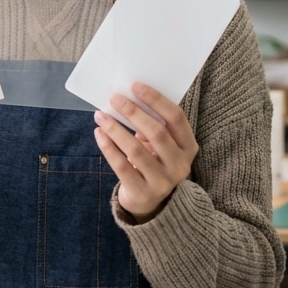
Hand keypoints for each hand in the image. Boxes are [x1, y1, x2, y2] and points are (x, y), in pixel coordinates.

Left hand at [93, 82, 198, 222]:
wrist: (149, 201)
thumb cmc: (153, 161)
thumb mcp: (160, 145)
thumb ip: (152, 124)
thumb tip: (125, 97)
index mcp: (188, 146)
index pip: (176, 118)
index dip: (156, 100)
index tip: (135, 85)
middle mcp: (180, 165)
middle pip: (157, 132)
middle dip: (133, 112)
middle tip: (114, 98)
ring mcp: (163, 181)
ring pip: (136, 150)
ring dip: (116, 129)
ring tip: (100, 115)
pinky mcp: (143, 192)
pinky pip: (122, 166)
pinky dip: (108, 147)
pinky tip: (99, 133)